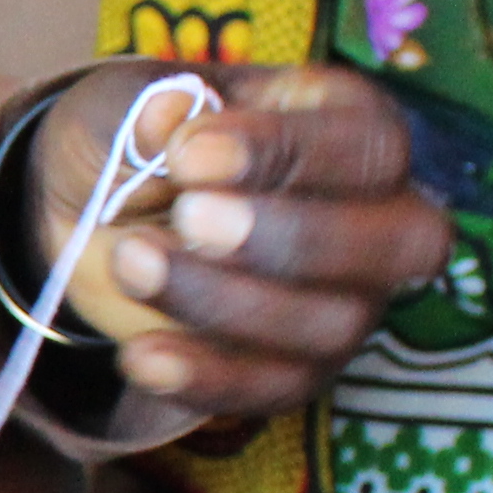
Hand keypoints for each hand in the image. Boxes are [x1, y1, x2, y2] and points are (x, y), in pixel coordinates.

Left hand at [34, 62, 445, 422]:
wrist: (94, 215)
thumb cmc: (136, 139)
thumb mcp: (125, 104)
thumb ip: (146, 108)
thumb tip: (169, 116)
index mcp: (351, 125)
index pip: (367, 144)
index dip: (283, 151)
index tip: (186, 154)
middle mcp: (375, 215)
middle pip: (398, 241)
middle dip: (289, 236)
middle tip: (188, 216)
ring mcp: (348, 301)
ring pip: (330, 323)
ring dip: (224, 299)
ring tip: (131, 260)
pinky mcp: (301, 368)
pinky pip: (278, 389)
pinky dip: (207, 377)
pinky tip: (140, 355)